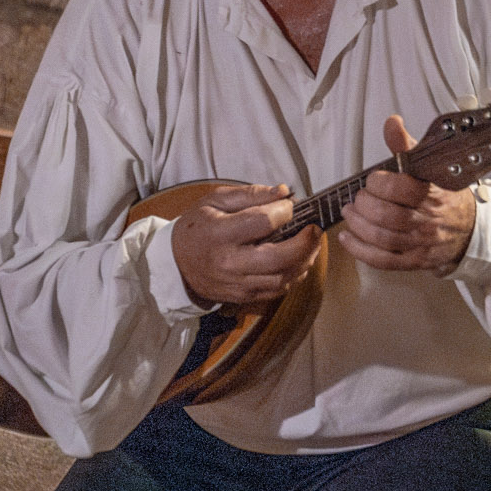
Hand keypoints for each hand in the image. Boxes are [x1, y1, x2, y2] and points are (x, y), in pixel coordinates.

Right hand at [172, 184, 321, 306]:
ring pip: (283, 277)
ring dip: (305, 260)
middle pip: (279, 257)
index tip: (292, 205)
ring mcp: (237, 284)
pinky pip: (278, 290)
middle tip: (315, 228)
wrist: (176, 264)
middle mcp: (229, 263)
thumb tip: (284, 192)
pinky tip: (299, 260)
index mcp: (219, 234)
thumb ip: (251, 194)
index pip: (263, 222)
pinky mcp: (243, 297)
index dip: (285, 211)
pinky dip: (295, 275)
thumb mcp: (216, 201)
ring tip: (311, 243)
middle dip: (306, 242)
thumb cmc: (198, 226)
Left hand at [339, 114, 477, 274]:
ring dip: (358, 225)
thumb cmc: (444, 196)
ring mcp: (421, 244)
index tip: (373, 180)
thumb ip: (406, 146)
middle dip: (365, 205)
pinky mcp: (414, 261)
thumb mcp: (429, 167)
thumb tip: (391, 122)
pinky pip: (383, 261)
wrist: (470, 229)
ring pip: (383, 238)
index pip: (401, 189)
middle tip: (358, 198)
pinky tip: (348, 238)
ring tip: (349, 214)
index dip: (378, 183)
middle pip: (387, 216)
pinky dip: (360, 250)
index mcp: (432, 193)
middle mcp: (428, 220)